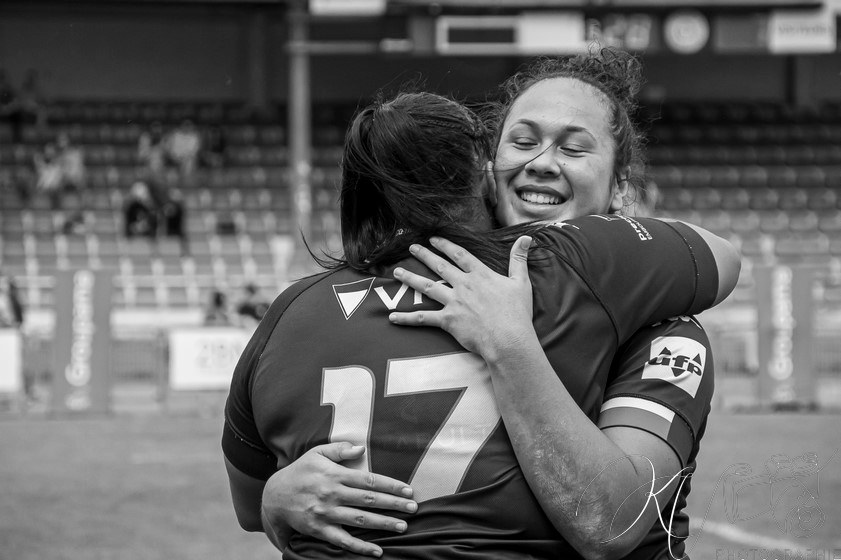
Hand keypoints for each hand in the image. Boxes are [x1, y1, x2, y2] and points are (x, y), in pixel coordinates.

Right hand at [262, 442, 416, 557]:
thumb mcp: (317, 453)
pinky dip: (360, 547)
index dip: (390, 486)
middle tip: (413, 509)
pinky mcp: (319, 529)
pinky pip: (343, 540)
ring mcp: (326, 513)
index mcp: (335, 475)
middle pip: (369, 500)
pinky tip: (377, 551)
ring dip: (383, 524)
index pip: (369, 480)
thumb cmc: (300, 472)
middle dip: (393, 505)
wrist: (274, 496)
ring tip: (402, 527)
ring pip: (360, 520)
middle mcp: (332, 494)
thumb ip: (339, 449)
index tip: (408, 491)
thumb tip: (361, 448)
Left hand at [389, 236, 533, 361]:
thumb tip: (527, 238)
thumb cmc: (517, 313)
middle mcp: (464, 285)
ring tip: (397, 272)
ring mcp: (454, 302)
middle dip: (424, 255)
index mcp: (480, 275)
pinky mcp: (447, 321)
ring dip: (410, 279)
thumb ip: (520, 259)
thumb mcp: (521, 282)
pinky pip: (423, 318)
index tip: (434, 239)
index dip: (446, 246)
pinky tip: (392, 317)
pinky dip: (407, 318)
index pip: (460, 255)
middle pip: (440, 266)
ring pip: (427, 287)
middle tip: (412, 248)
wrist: (508, 339)